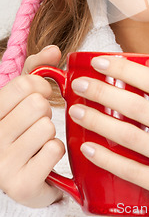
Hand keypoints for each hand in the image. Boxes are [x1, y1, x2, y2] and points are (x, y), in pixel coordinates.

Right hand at [0, 45, 64, 207]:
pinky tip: (43, 159)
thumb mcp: (24, 96)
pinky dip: (55, 151)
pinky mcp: (21, 185)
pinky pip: (53, 149)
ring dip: (50, 133)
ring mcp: (2, 165)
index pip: (23, 84)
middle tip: (39, 122)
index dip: (41, 85)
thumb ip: (37, 69)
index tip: (41, 95)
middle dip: (46, 111)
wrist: (25, 179)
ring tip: (39, 142)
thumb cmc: (24, 131)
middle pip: (36, 105)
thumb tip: (54, 50)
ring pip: (46, 127)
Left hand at [68, 43, 148, 215]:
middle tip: (79, 84)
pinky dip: (107, 159)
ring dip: (98, 122)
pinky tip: (87, 147)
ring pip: (131, 138)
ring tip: (75, 111)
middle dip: (102, 93)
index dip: (125, 69)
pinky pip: (132, 172)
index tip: (99, 61)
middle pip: (138, 108)